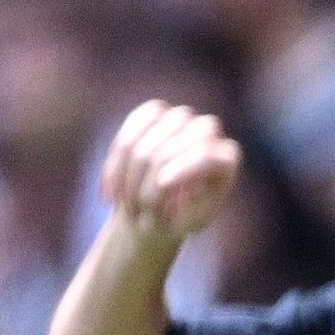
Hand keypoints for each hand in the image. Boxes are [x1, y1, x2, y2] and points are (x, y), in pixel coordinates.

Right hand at [98, 100, 242, 255]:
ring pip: (144, 143)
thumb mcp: (190, 221)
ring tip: (125, 208)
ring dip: (129, 179)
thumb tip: (162, 180)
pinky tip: (109, 192)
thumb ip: (187, 206)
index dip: (182, 167)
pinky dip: (115, 164)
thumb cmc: (182, 217)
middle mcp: (207, 131)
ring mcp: (180, 118)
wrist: (163, 205)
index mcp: (225, 158)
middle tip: (140, 213)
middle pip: (171, 147)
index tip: (162, 185)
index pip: (205, 154)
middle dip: (149, 180)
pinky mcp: (153, 113)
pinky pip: (128, 133)